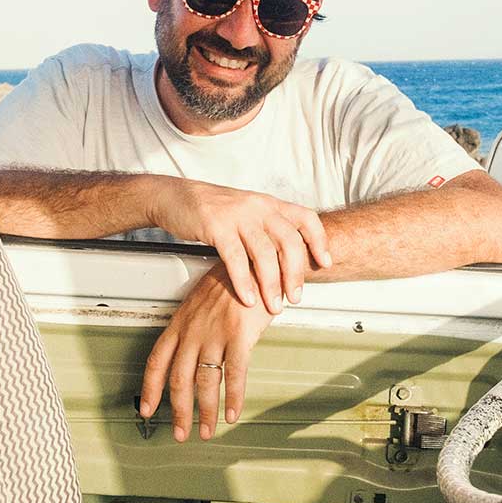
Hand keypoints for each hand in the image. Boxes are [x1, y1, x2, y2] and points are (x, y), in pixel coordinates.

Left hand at [138, 265, 274, 441]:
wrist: (258, 261)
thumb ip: (196, 325)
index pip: (157, 360)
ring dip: (205, 412)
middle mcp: (193, 329)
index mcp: (181, 321)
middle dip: (178, 411)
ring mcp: (215, 332)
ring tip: (207, 430)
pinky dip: (232, 398)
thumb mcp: (205, 299)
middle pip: (179, 379)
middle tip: (180, 433)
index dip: (151, 388)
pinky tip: (231, 413)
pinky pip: (234, 374)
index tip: (147, 409)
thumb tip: (191, 351)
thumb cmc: (235, 280)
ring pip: (205, 382)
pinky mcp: (240, 334)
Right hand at [144, 177, 331, 313]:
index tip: (325, 264)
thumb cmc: (214, 210)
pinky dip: (243, 281)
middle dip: (295, 273)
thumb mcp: (248, 213)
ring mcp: (238, 215)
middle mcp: (258, 207)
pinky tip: (247, 297)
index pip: (306, 218)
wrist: (176, 197)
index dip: (319, 241)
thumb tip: (291, 259)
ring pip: (264, 253)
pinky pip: (235, 258)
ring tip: (273, 305)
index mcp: (269, 204)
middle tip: (295, 297)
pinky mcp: (216, 226)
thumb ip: (269, 231)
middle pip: (289, 241)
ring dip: (271, 283)